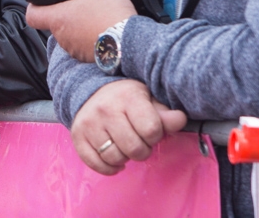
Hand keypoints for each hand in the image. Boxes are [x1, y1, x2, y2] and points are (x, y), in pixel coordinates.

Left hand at [25, 0, 137, 61]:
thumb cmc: (112, 17)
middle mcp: (63, 37)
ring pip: (68, 34)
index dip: (34, 5)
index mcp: (59, 19)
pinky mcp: (89, 58)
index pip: (32, 15)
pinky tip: (101, 27)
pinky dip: (89, 36)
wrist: (132, 44)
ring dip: (76, 24)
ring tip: (91, 12)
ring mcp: (75, 49)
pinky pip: (83, 45)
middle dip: (62, 11)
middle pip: (52, 22)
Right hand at [69, 80, 185, 175]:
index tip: (151, 131)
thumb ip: (164, 114)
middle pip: (134, 148)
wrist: (91, 92)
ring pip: (115, 158)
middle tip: (139, 141)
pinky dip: (109, 167)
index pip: (151, 129)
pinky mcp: (77, 137)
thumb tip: (180, 120)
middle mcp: (106, 109)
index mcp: (128, 97)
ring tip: (125, 146)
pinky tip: (114, 157)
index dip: (155, 136)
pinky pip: (97, 165)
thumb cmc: (126, 99)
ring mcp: (89, 123)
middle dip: (142, 150)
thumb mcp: (147, 100)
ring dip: (125, 158)